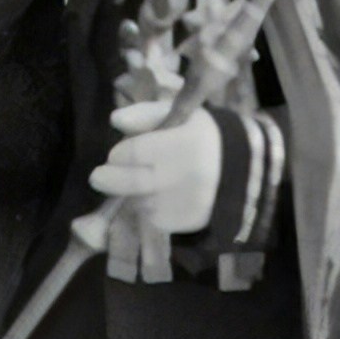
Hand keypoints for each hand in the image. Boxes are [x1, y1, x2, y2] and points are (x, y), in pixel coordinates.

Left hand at [90, 103, 222, 235]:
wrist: (241, 171)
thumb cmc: (202, 137)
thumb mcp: (180, 116)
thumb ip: (145, 114)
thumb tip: (115, 120)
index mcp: (187, 142)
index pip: (137, 152)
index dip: (119, 154)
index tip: (115, 155)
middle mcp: (189, 176)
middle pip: (133, 183)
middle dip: (109, 180)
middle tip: (98, 177)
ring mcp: (189, 203)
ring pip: (140, 202)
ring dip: (132, 194)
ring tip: (145, 181)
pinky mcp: (188, 223)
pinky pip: (153, 218)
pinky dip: (148, 208)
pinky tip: (158, 196)